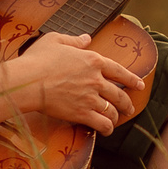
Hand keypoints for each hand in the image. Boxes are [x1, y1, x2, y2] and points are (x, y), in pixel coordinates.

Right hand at [21, 33, 139, 132]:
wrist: (28, 81)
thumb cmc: (38, 59)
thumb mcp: (56, 40)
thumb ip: (74, 40)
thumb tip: (87, 38)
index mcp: (93, 60)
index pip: (120, 71)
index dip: (132, 79)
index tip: (140, 84)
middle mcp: (96, 79)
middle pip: (119, 94)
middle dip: (127, 103)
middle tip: (129, 108)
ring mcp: (90, 97)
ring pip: (112, 110)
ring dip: (117, 116)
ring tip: (117, 120)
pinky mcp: (82, 113)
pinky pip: (102, 123)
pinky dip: (107, 127)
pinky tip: (107, 130)